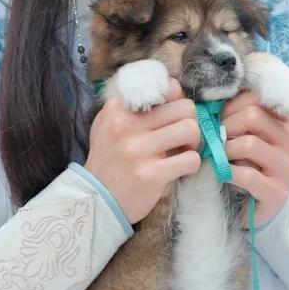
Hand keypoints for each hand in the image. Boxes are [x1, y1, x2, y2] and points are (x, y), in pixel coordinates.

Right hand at [84, 79, 201, 224]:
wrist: (94, 201)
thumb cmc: (107, 162)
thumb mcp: (107, 126)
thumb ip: (131, 108)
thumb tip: (170, 91)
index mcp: (118, 109)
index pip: (166, 88)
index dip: (177, 102)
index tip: (174, 117)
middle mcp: (126, 125)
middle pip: (184, 108)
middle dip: (191, 122)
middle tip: (183, 137)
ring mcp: (139, 150)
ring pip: (190, 129)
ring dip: (194, 142)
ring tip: (183, 151)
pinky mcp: (151, 174)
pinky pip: (191, 159)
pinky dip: (192, 164)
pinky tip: (180, 169)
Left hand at [221, 91, 288, 227]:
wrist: (255, 206)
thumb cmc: (249, 162)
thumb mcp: (249, 133)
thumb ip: (241, 113)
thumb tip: (214, 98)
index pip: (258, 97)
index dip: (231, 105)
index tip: (221, 118)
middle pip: (252, 116)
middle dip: (225, 126)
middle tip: (215, 140)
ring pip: (248, 144)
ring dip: (225, 151)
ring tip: (220, 158)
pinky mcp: (278, 191)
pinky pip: (246, 174)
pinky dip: (228, 172)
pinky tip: (224, 175)